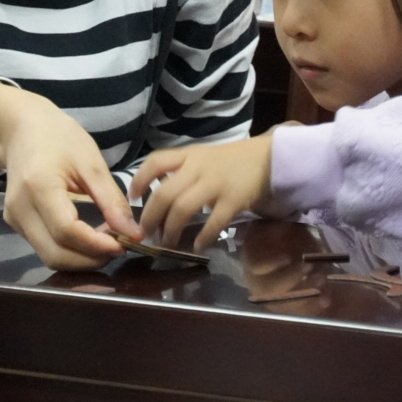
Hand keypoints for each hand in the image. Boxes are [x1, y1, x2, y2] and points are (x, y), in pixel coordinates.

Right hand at [0, 82, 140, 270]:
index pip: (67, 231)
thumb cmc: (59, 138)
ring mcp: (14, 219)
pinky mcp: (15, 224)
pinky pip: (44, 248)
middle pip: (55, 254)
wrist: (22, 130)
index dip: (97, 245)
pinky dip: (69, 250)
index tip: (125, 244)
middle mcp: (20, 208)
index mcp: (38, 186)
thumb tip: (133, 234)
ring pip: (49, 256)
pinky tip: (88, 237)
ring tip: (106, 242)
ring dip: (81, 258)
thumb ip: (111, 200)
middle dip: (90, 259)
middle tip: (120, 246)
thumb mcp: (91, 162)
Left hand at [129, 132, 274, 250]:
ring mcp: (216, 183)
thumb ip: (181, 172)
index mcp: (188, 155)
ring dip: (171, 229)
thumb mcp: (203, 158)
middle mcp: (198, 168)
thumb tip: (155, 198)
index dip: (139, 180)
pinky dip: (203, 236)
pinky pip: (213, 221)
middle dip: (151, 216)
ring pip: (183, 208)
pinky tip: (198, 246)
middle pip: (165, 193)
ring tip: (167, 243)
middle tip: (146, 232)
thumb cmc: (231, 161)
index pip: (155, 162)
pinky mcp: (234, 199)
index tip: (133, 198)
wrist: (268, 158)